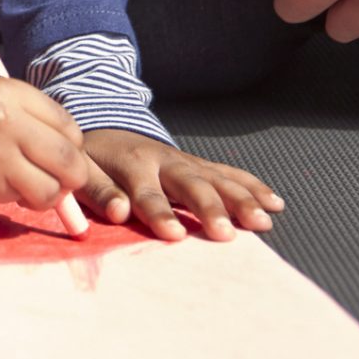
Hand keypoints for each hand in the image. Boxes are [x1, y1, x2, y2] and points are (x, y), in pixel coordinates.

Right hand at [0, 72, 90, 211]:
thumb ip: (23, 114)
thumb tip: (66, 147)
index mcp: (7, 89)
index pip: (67, 123)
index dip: (70, 145)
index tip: (57, 156)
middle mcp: (8, 116)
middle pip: (70, 156)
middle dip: (72, 175)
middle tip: (57, 181)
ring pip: (55, 184)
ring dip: (49, 194)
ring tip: (28, 188)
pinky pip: (29, 197)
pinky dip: (26, 201)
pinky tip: (8, 192)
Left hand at [78, 129, 282, 241]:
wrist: (107, 124)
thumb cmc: (93, 156)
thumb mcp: (84, 170)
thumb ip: (100, 192)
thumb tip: (119, 212)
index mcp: (132, 164)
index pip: (147, 193)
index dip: (159, 214)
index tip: (175, 235)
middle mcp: (165, 161)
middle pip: (191, 185)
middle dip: (210, 209)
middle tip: (225, 234)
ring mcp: (186, 161)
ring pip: (218, 179)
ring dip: (242, 199)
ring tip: (262, 222)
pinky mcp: (200, 164)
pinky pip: (229, 173)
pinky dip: (252, 186)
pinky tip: (274, 203)